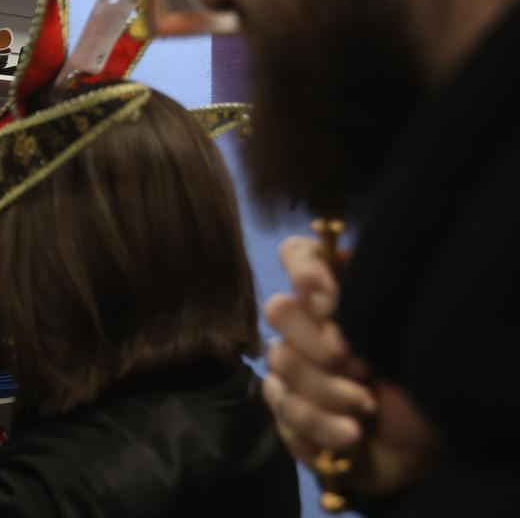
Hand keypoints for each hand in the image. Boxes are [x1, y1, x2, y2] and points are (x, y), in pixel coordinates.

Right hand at [263, 235, 437, 495]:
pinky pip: (285, 407)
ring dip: (329, 389)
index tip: (331, 303)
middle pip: (278, 308)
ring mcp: (294, 367)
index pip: (298, 254)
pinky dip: (321, 423)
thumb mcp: (407, 332)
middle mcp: (309, 323)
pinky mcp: (288, 408)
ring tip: (366, 406)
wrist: (427, 452)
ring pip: (281, 361)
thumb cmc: (424, 382)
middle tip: (359, 364)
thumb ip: (366, 302)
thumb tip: (321, 300)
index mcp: (339, 292)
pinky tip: (352, 435)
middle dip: (317, 340)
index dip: (303, 270)